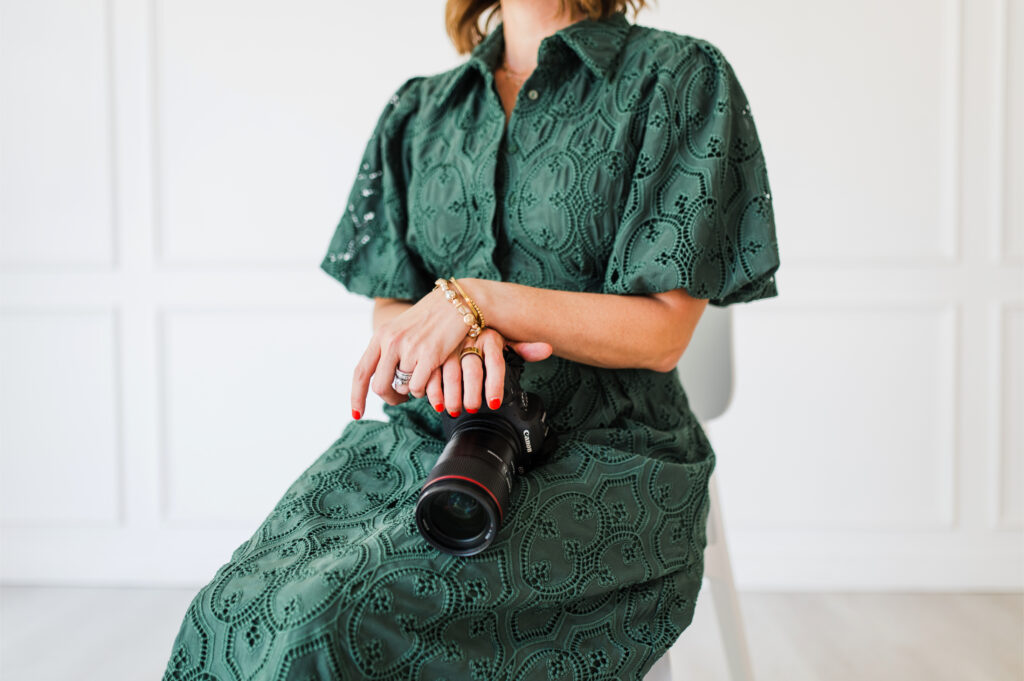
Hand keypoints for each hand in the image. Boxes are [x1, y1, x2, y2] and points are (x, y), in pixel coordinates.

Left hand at [351, 286, 470, 414]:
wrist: (455, 302)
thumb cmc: (429, 319)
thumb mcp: (400, 329)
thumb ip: (387, 351)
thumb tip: (380, 381)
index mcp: (381, 335)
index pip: (361, 372)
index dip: (356, 395)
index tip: (357, 413)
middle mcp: (392, 341)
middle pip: (379, 386)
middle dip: (389, 398)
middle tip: (400, 399)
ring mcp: (410, 348)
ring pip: (402, 388)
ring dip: (411, 391)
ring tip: (421, 377)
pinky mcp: (430, 355)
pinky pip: (417, 387)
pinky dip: (422, 390)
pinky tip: (429, 379)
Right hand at [423, 327, 551, 415]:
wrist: (453, 306)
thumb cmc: (482, 330)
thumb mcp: (503, 336)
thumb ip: (522, 347)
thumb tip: (548, 349)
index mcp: (489, 336)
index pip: (495, 361)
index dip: (495, 384)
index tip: (495, 403)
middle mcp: (469, 339)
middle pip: (472, 369)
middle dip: (472, 393)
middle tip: (472, 409)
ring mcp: (449, 345)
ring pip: (450, 371)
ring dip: (451, 394)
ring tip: (455, 409)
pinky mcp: (432, 350)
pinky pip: (431, 370)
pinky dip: (433, 389)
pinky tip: (437, 402)